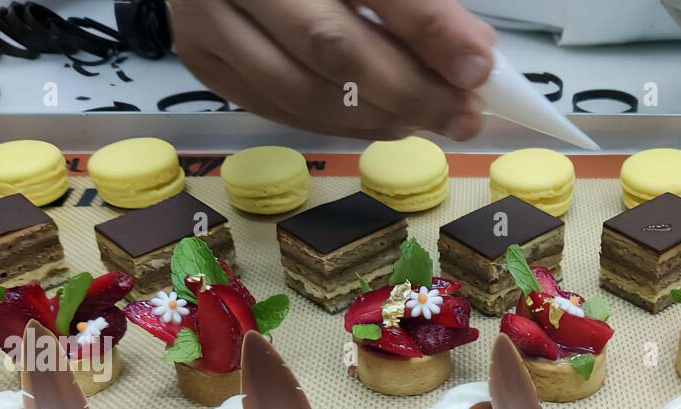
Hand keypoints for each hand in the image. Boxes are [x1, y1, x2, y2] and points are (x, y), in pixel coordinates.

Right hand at [170, 0, 495, 140]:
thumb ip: (415, 0)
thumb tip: (469, 54)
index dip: (429, 27)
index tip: (477, 66)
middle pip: (332, 47)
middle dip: (409, 89)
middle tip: (462, 113)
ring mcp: (210, 19)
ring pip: (302, 90)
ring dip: (376, 118)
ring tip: (428, 121)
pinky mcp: (203, 59)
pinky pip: (276, 108)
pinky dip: (337, 125)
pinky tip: (381, 123)